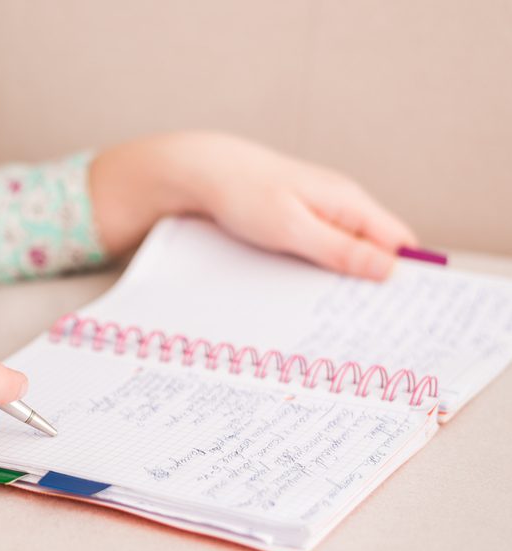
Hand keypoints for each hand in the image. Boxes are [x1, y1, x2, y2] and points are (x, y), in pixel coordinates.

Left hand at [90, 132, 417, 279]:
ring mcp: (321, 211)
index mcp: (350, 202)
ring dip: (343, 278)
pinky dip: (320, 268)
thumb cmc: (245, 194)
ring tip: (331, 311)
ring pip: (348, 251)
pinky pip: (322, 247)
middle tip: (362, 321)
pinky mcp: (300, 218)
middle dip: (372, 282)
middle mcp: (342, 204)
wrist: (203, 172)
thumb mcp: (293, 229)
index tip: (401, 311)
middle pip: (377, 250)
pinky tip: (305, 288)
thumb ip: (341, 249)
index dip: (405, 275)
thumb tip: (390, 269)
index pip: (400, 243)